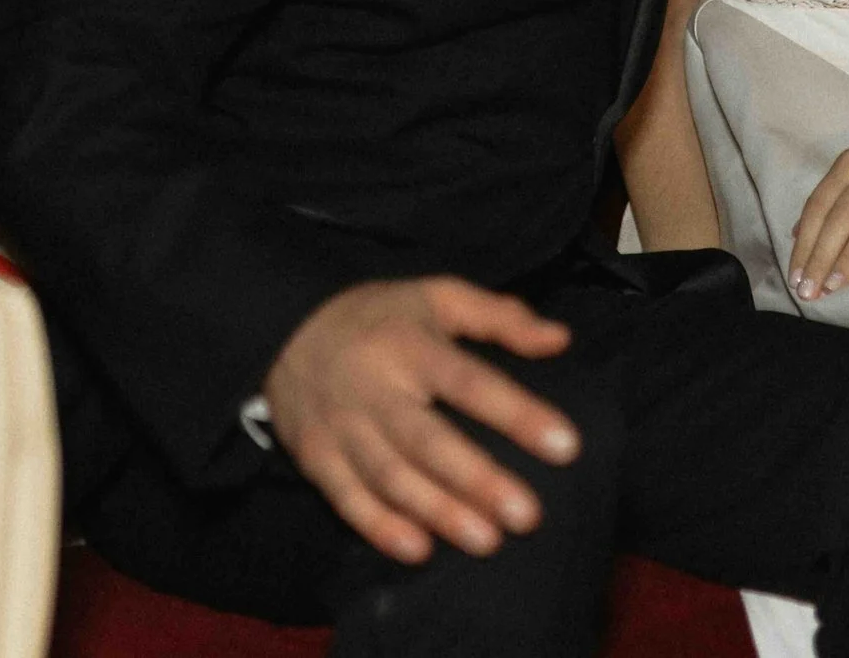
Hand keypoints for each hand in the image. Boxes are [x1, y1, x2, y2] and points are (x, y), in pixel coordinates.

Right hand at [263, 276, 578, 563]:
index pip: (470, 382)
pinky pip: (346, 498)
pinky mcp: (315, 457)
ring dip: (438, 512)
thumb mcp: (439, 297)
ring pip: (390, 476)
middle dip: (477, 480)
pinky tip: (418, 550)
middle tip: (528, 515)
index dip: (517, 414)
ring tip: (487, 540)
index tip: (566, 445)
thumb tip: (560, 339)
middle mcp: (374, 388)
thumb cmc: (381, 317)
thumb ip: (501, 317)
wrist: (283, 327)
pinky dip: (379, 527)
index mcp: (410, 344)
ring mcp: (340, 427)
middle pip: (428, 440)